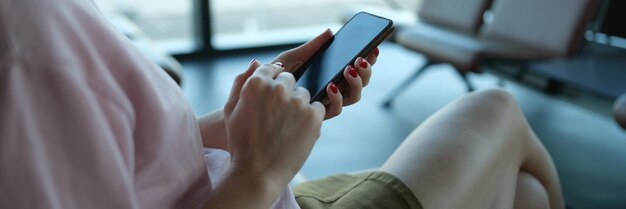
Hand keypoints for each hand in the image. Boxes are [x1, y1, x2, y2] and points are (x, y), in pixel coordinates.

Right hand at [223, 60, 325, 189]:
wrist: (257, 173)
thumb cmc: (241, 143)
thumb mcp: (231, 110)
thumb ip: (242, 82)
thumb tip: (256, 61)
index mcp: (257, 83)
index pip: (273, 68)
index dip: (274, 82)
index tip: (272, 97)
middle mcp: (278, 89)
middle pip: (290, 79)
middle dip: (286, 93)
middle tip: (278, 117)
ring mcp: (297, 102)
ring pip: (305, 94)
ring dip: (299, 106)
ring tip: (286, 128)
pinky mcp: (314, 116)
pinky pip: (318, 108)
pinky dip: (311, 119)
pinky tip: (298, 133)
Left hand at [272, 30, 380, 119]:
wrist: (256, 97)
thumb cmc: (274, 78)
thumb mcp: (292, 57)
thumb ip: (312, 47)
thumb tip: (330, 32)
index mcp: (331, 75)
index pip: (356, 68)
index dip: (369, 60)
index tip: (373, 49)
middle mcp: (333, 90)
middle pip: (360, 83)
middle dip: (366, 71)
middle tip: (360, 59)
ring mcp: (327, 103)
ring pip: (353, 97)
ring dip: (356, 83)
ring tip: (348, 69)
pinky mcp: (318, 115)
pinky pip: (335, 109)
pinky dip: (336, 97)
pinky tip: (330, 86)